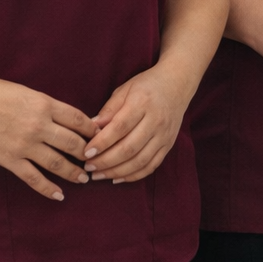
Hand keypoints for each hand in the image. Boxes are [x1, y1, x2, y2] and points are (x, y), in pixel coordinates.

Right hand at [0, 75, 99, 200]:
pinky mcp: (10, 159)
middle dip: (88, 153)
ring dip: (73, 173)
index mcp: (46, 105)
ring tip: (84, 178)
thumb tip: (72, 122)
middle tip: (97, 160)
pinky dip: (48, 188)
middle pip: (73, 143)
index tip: (101, 137)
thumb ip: (51, 108)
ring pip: (57, 163)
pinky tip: (59, 195)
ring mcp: (24, 145)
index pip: (79, 120)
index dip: (93, 130)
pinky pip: (33, 178)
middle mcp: (39, 126)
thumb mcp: (31, 93)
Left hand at [82, 65, 190, 183]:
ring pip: (140, 161)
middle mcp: (156, 121)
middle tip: (88, 166)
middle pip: (129, 148)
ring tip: (98, 175)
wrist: (177, 84)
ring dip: (116, 172)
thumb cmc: (146, 85)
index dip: (102, 142)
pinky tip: (117, 177)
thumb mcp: (125, 90)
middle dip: (105, 161)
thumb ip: (108, 110)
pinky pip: (151, 166)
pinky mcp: (168, 145)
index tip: (85, 152)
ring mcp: (164, 135)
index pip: (120, 127)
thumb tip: (91, 128)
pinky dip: (133, 175)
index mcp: (142, 103)